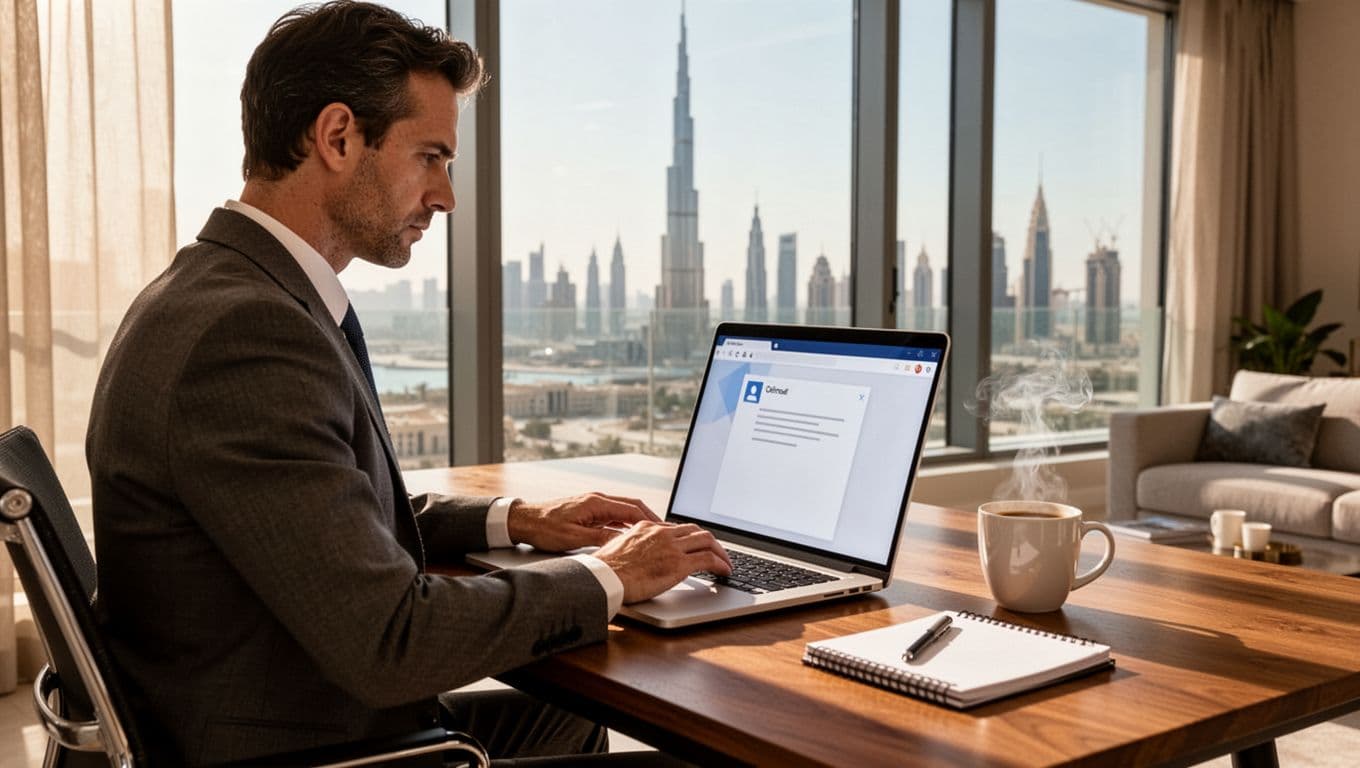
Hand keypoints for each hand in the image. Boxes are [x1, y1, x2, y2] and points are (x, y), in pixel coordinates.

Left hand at [506, 492, 661, 552]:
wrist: (523, 520)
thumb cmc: (543, 527)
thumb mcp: (573, 538)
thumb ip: (600, 539)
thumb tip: (622, 543)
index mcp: (596, 503)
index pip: (632, 510)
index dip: (650, 520)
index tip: (664, 530)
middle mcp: (596, 500)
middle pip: (632, 507)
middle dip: (650, 518)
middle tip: (665, 531)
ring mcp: (592, 504)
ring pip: (623, 511)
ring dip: (638, 521)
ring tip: (653, 535)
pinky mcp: (587, 511)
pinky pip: (613, 516)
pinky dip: (625, 524)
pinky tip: (630, 535)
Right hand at [593, 522, 731, 603]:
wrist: (604, 578)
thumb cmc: (604, 570)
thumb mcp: (617, 549)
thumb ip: (631, 547)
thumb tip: (633, 556)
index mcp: (646, 527)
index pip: (676, 528)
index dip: (690, 536)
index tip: (695, 545)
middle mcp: (662, 533)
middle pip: (695, 530)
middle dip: (709, 541)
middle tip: (716, 552)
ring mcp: (672, 547)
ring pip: (707, 540)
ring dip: (720, 551)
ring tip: (725, 562)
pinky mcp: (679, 564)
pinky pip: (708, 559)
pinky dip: (721, 563)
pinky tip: (725, 571)